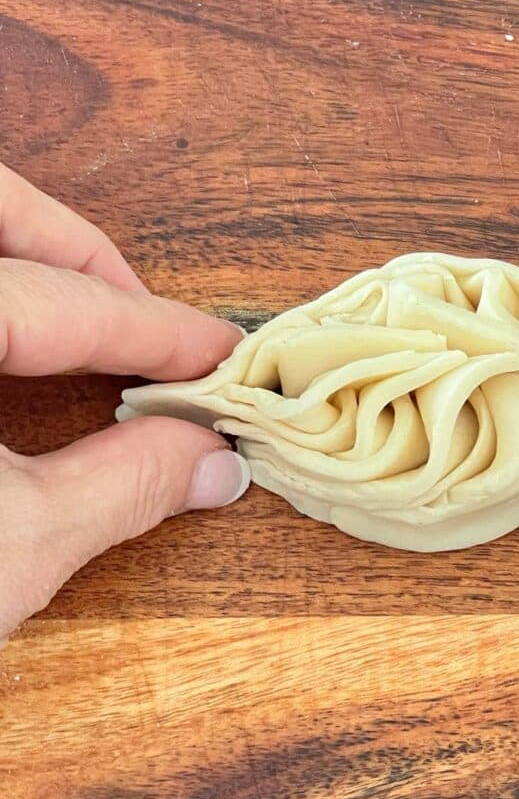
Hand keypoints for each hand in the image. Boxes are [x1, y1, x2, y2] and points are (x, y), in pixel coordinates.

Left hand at [0, 165, 248, 640]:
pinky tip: (3, 352)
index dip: (156, 330)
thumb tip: (211, 461)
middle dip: (77, 251)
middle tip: (141, 321)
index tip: (217, 353)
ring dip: (24, 259)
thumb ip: (124, 485)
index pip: (59, 302)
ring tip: (78, 321)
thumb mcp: (8, 547)